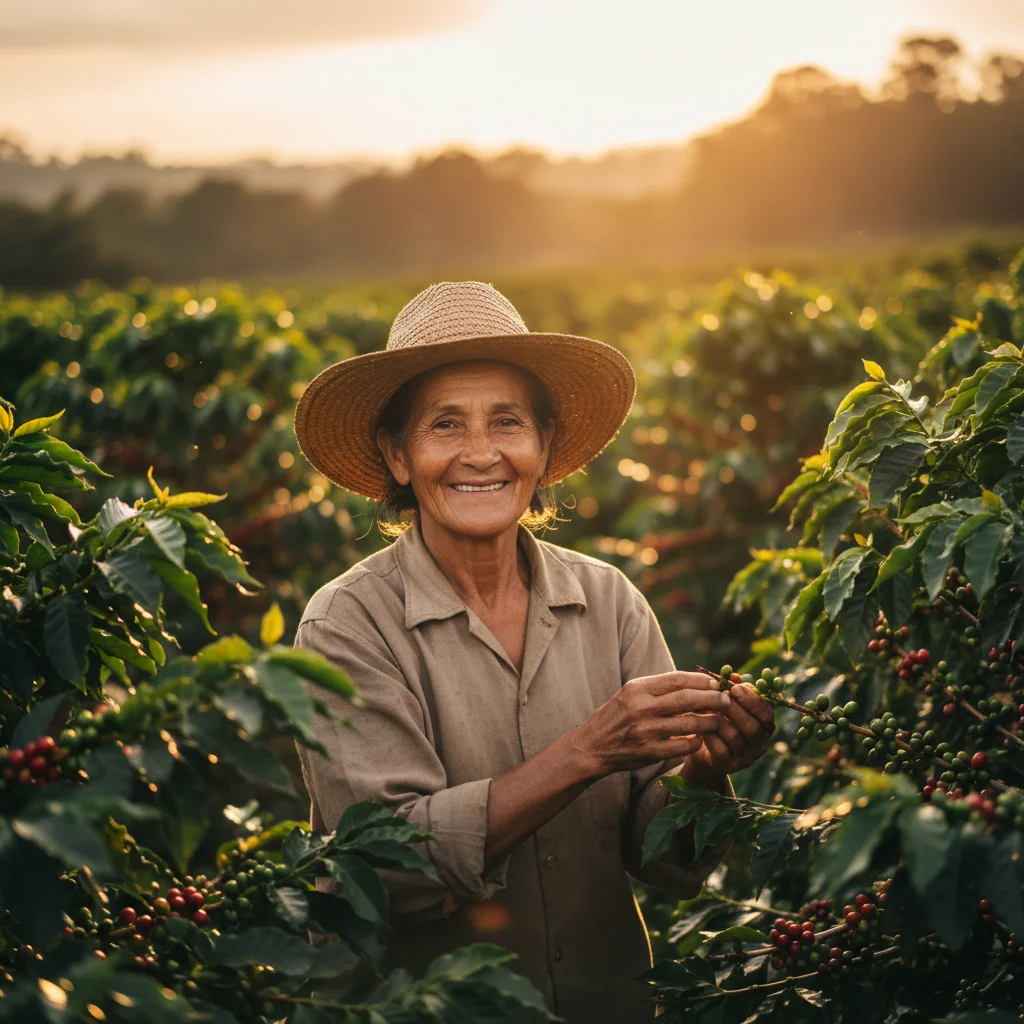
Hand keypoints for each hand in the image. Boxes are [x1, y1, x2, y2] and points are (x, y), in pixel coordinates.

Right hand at [570, 671, 729, 777]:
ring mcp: (646, 731)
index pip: (677, 679)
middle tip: (727, 700)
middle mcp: (641, 707)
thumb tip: (695, 682)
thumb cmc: (616, 716)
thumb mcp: (631, 693)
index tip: (717, 682)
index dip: (701, 680)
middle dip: (712, 698)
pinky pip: (683, 746)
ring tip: (719, 720)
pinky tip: (700, 739)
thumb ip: (658, 688)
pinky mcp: (649, 752)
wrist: (592, 746)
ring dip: (710, 721)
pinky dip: (696, 742)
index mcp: (637, 688)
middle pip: (687, 699)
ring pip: (690, 723)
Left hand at [686, 683, 774, 776]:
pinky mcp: (728, 765)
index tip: (736, 688)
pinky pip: (720, 749)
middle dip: (736, 709)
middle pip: (752, 727)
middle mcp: (759, 744)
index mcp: (764, 726)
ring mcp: (745, 757)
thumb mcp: (727, 703)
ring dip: (719, 719)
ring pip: (735, 736)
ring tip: (705, 707)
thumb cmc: (719, 719)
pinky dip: (709, 734)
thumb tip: (733, 675)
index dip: (753, 700)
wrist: (702, 747)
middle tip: (721, 696)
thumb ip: (733, 689)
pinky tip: (700, 725)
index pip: (766, 714)